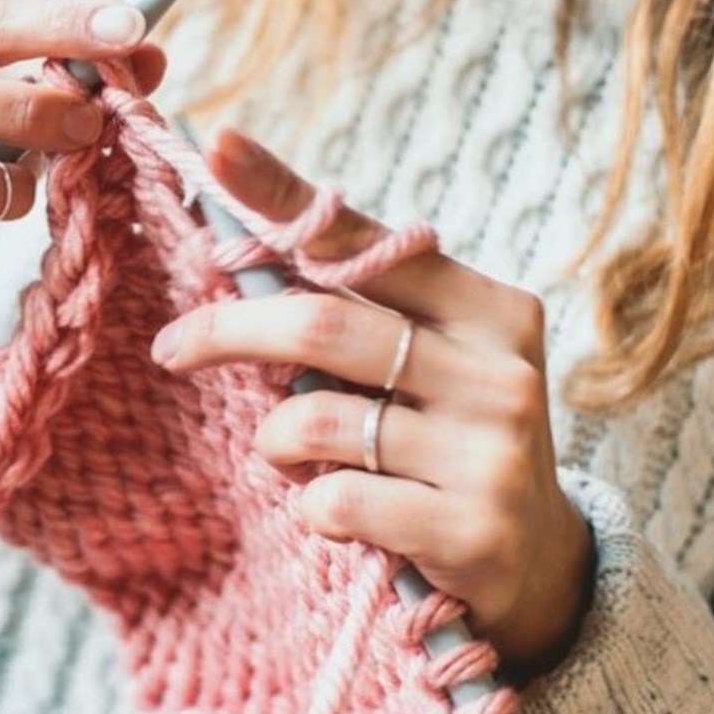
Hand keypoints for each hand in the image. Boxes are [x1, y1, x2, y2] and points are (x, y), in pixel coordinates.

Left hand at [151, 129, 593, 677]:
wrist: (539, 565)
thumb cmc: (452, 445)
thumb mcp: (428, 366)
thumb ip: (360, 317)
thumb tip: (236, 260)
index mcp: (489, 310)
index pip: (367, 242)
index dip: (285, 195)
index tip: (215, 148)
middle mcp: (500, 370)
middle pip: (322, 327)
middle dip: (229, 332)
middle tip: (174, 347)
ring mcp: (492, 451)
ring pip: (316, 421)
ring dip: (276, 442)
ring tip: (296, 457)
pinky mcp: (470, 528)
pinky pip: (334, 501)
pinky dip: (310, 507)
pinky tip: (339, 516)